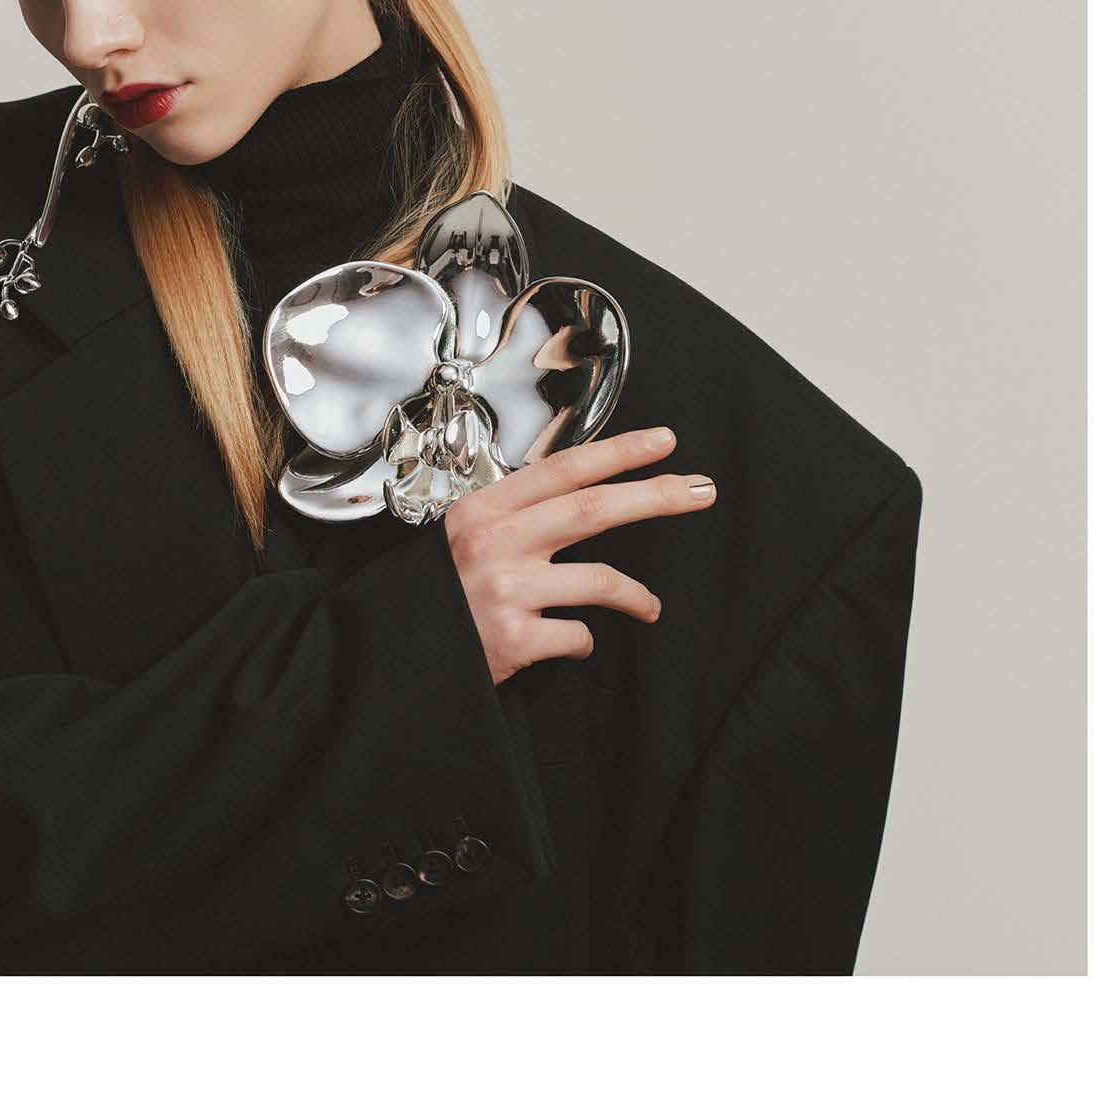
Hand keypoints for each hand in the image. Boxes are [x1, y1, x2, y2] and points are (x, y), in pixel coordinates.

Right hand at [443, 424, 715, 685]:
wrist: (391, 654)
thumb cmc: (437, 593)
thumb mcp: (463, 537)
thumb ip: (514, 517)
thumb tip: (582, 494)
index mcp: (484, 509)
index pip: (564, 469)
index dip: (619, 452)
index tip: (663, 440)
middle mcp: (494, 541)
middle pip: (594, 509)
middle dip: (655, 496)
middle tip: (701, 489)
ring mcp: (506, 589)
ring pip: (601, 579)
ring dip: (637, 596)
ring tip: (651, 607)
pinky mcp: (514, 639)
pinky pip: (578, 635)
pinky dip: (585, 641)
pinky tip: (577, 643)